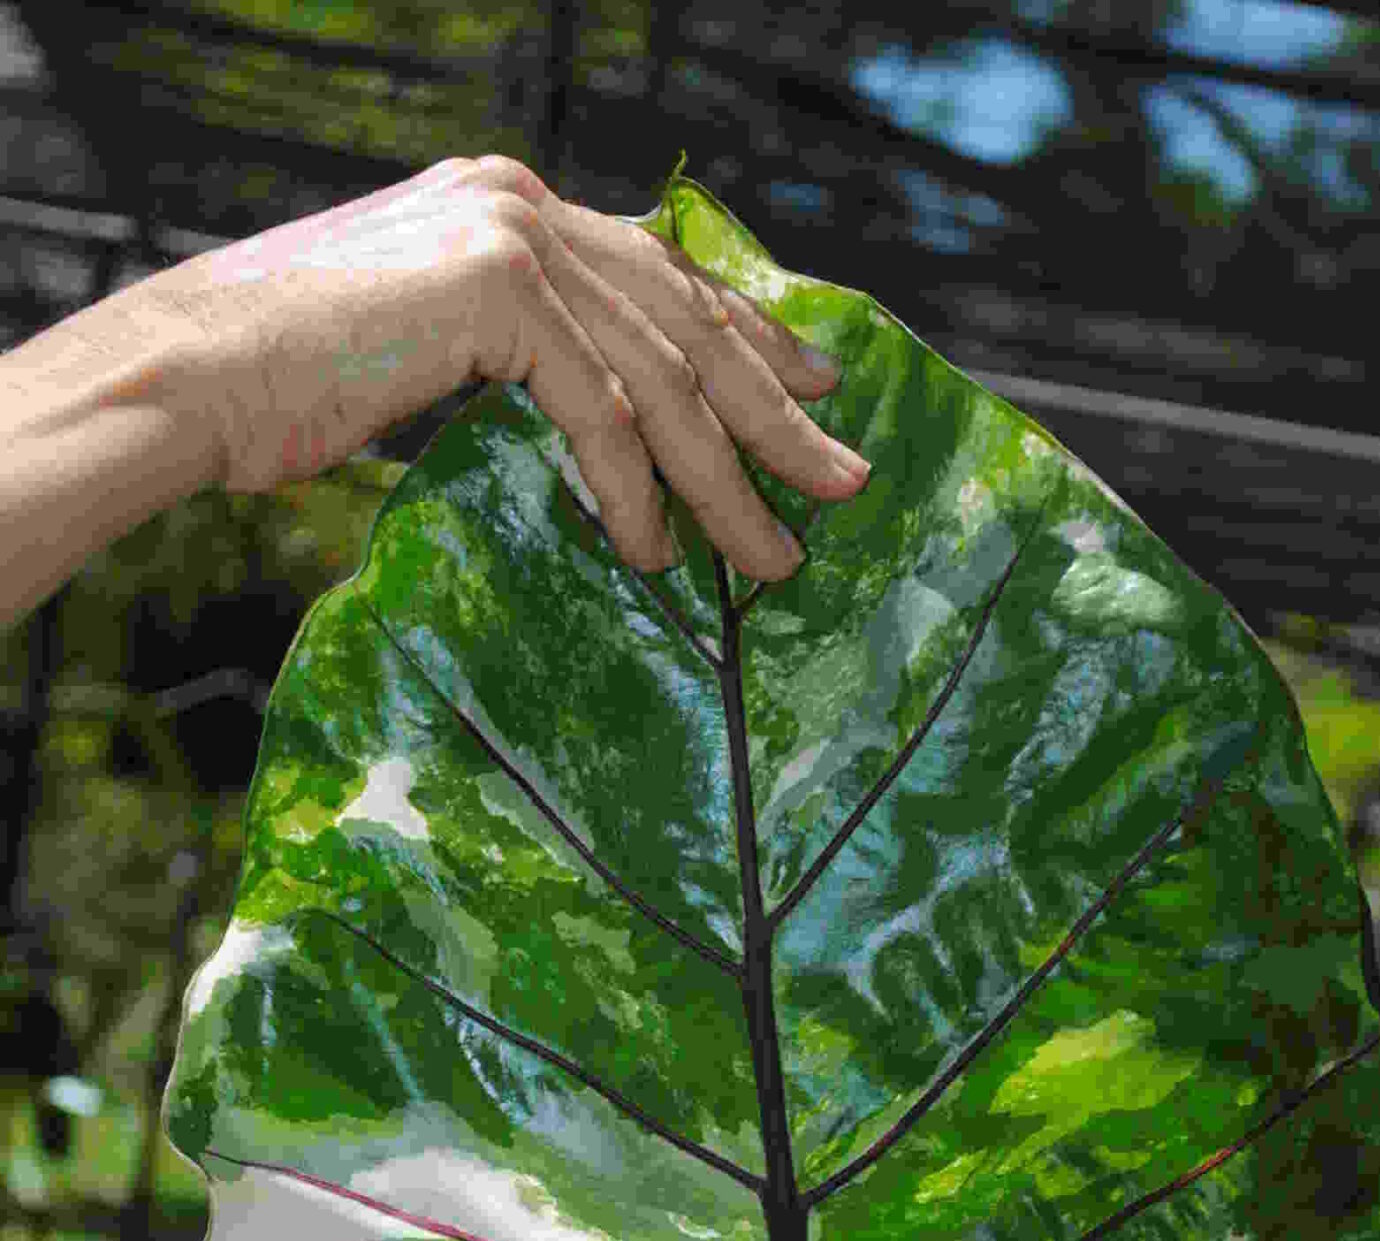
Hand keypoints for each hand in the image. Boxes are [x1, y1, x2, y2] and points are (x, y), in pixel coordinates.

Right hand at [150, 155, 869, 579]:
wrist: (194, 372)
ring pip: (661, 375)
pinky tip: (657, 554)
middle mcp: (522, 203)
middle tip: (845, 483)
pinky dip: (636, 491)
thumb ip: (513, 352)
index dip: (751, 337)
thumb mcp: (426, 352)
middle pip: (687, 321)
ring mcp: (511, 234)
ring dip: (728, 480)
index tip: (815, 392)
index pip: (663, 274)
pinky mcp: (495, 289)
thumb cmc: (290, 385)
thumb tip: (594, 419)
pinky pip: (600, 410)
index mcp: (511, 205)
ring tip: (771, 558)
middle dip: (776, 414)